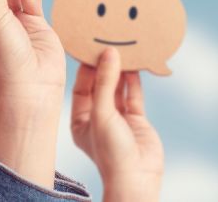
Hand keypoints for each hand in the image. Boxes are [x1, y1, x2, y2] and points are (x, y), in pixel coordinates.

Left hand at [71, 48, 163, 201]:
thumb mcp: (102, 113)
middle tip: (108, 41)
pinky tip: (137, 63)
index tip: (92, 45)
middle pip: (100, 84)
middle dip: (105, 65)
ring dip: (121, 70)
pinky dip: (136, 80)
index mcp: (80, 119)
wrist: (137, 178)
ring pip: (118, 88)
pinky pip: (134, 94)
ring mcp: (117, 118)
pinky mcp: (135, 120)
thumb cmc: (111, 152)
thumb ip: (105, 82)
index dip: (86, 66)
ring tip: (124, 47)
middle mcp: (97, 117)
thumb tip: (109, 53)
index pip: (81, 86)